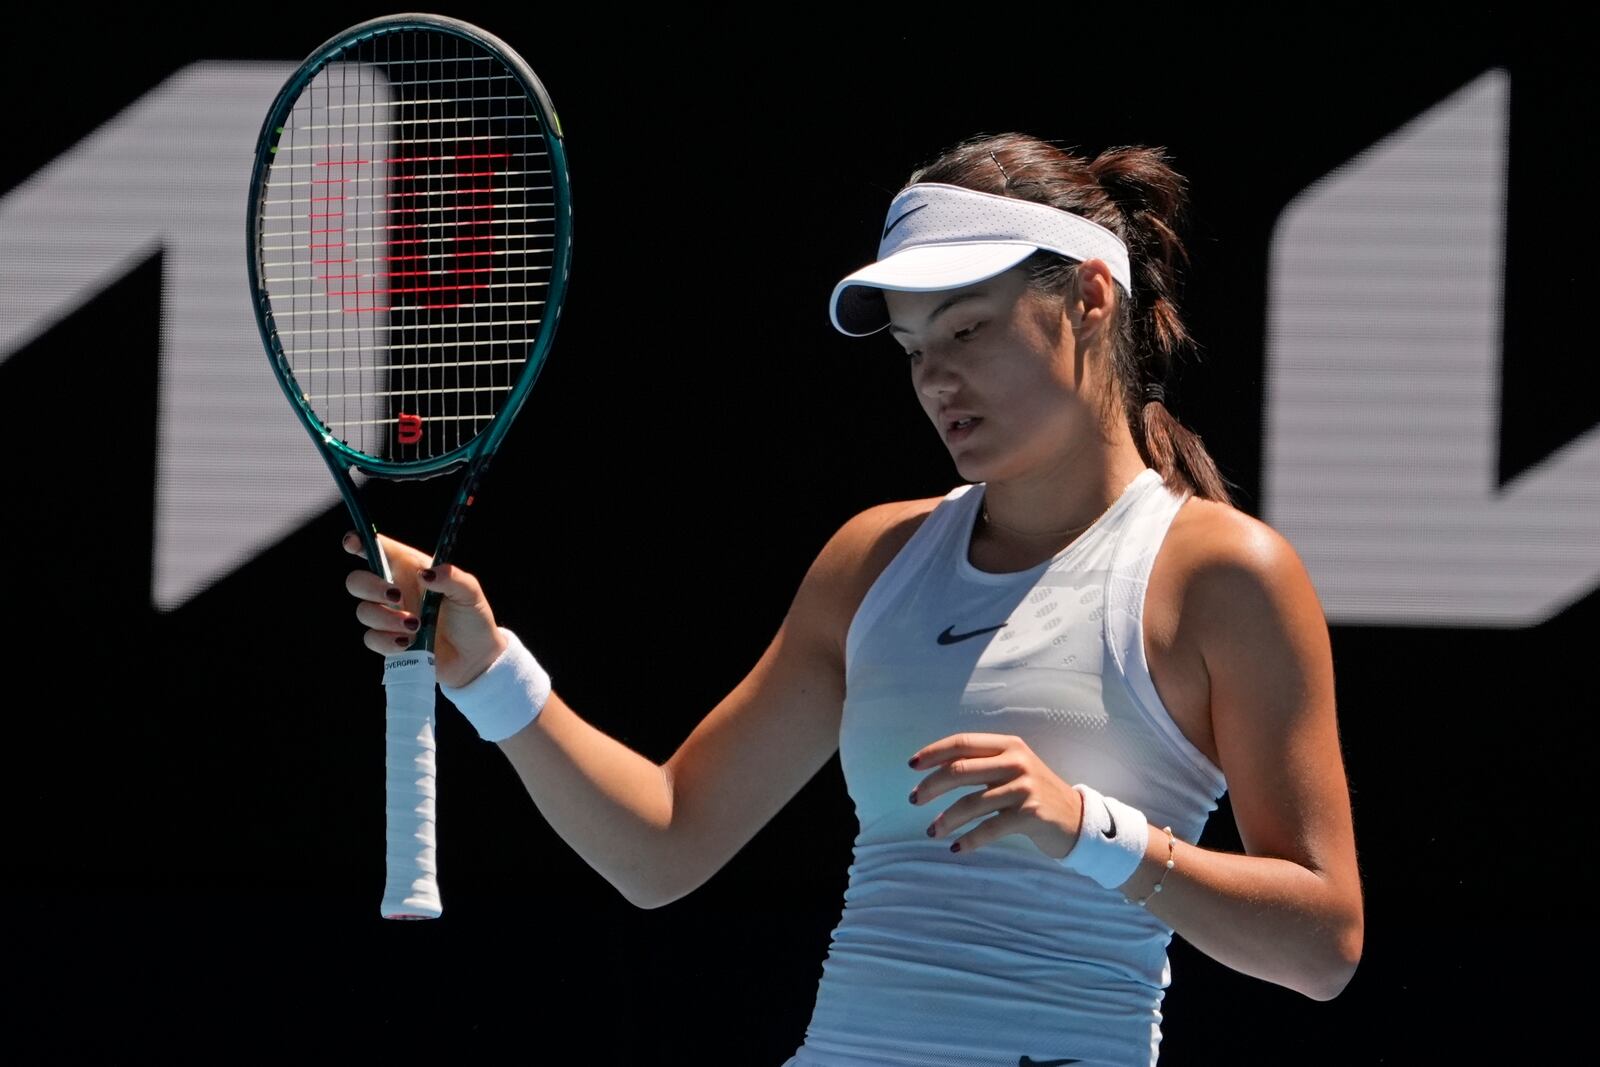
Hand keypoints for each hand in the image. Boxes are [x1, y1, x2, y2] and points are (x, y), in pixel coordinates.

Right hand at [342, 531, 507, 687]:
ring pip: (364, 612)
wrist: (476, 656)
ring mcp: (390, 617)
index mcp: (411, 570)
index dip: (360, 542)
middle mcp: (396, 591)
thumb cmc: (472, 617)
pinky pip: (372, 639)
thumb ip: (452, 577)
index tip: (352, 543)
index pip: (379, 550)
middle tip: (396, 596)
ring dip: (387, 618)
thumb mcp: (470, 592)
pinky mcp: (389, 642)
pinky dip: (388, 641)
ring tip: (416, 626)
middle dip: (370, 586)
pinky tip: (409, 642)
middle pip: (357, 581)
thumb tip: (427, 574)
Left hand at [908, 733, 1085, 857]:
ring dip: (945, 820)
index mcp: (1009, 745)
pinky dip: (968, 840)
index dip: (933, 752)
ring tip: (932, 831)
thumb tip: (936, 772)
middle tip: (914, 799)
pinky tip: (956, 847)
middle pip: (959, 771)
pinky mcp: (1030, 815)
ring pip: (970, 804)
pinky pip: (989, 829)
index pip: (962, 743)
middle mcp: (1016, 762)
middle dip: (931, 786)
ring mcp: (1024, 788)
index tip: (912, 766)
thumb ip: (983, 764)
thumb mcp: (1013, 769)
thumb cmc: (1035, 794)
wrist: (1077, 819)